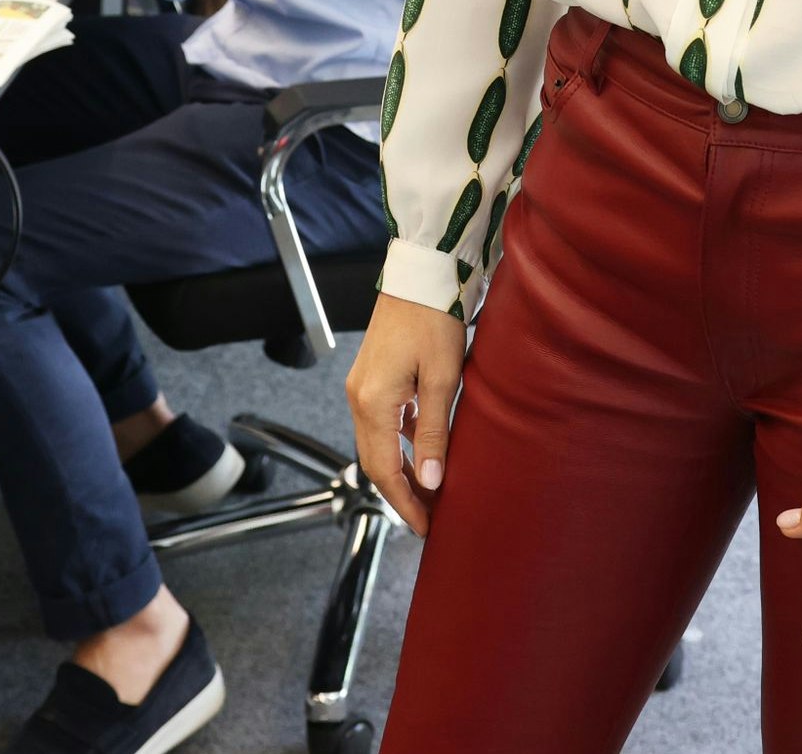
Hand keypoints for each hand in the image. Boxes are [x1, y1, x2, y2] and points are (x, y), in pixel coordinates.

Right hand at [345, 290, 467, 535]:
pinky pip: (381, 422)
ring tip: (428, 491)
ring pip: (376, 443)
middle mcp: (359, 398)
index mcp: (373, 403)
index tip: (425, 527)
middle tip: (427, 518)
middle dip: (400, 493)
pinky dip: (398, 444)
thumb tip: (433, 480)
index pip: (386, 470)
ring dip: (399, 470)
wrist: (421, 273)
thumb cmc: (434, 319)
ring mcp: (362, 386)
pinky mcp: (372, 376)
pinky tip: (421, 450)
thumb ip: (434, 432)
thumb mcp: (442, 379)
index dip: (405, 503)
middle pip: (374, 462)